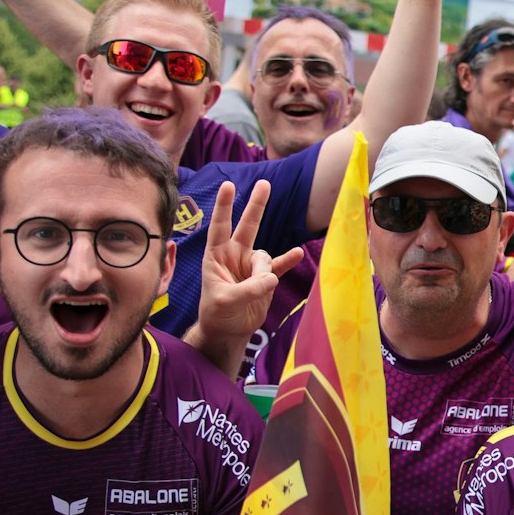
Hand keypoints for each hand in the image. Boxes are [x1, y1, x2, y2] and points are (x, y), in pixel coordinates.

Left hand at [196, 181, 306, 341]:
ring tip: (261, 289)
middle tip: (264, 183)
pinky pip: (279, 265)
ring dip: (265, 272)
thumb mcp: (225, 300)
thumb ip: (247, 289)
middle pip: (248, 226)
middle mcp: (235, 255)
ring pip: (265, 258)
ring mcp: (251, 266)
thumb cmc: (217, 313)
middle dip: (256, 205)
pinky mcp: (266, 279)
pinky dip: (288, 261)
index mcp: (217, 255)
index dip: (224, 206)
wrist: (228, 331)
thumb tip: (271, 278)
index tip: (228, 185)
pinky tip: (297, 254)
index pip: (220, 226)